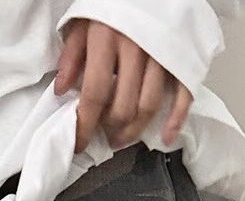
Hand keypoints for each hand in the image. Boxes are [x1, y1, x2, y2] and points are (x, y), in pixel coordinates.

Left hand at [54, 19, 193, 153]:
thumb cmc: (112, 3)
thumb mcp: (84, 20)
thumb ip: (72, 55)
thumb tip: (62, 90)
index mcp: (107, 38)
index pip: (94, 94)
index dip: (85, 125)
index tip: (79, 142)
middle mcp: (136, 48)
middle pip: (123, 106)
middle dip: (110, 129)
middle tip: (103, 134)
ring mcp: (161, 54)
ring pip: (149, 106)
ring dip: (133, 131)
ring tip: (121, 137)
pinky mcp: (181, 56)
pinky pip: (182, 94)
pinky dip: (175, 120)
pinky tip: (165, 137)